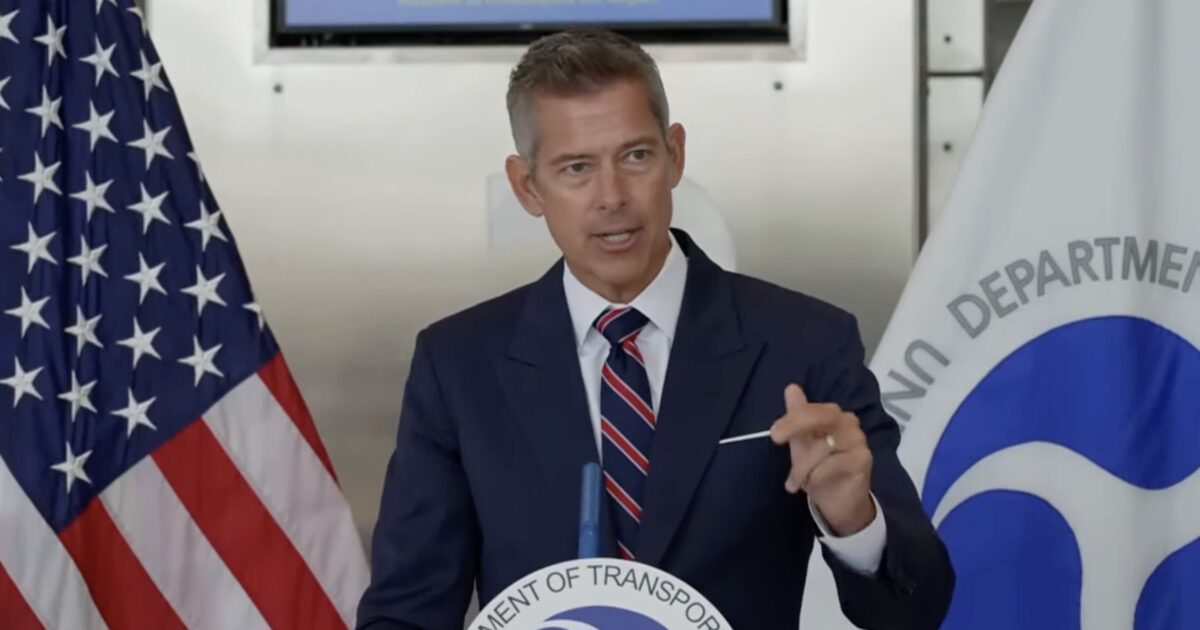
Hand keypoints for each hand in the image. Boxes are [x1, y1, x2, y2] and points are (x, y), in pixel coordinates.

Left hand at [770, 384, 875, 535]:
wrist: (839, 502)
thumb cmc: (819, 469)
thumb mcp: (802, 443)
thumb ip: (797, 417)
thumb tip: (791, 388)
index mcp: (832, 415)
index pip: (811, 408)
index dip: (792, 418)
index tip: (774, 434)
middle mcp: (848, 423)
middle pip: (822, 416)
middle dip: (796, 425)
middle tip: (775, 438)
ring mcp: (858, 441)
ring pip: (823, 446)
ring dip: (802, 467)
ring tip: (796, 482)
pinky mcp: (863, 460)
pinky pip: (832, 464)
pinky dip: (816, 476)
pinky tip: (812, 486)